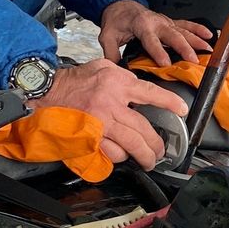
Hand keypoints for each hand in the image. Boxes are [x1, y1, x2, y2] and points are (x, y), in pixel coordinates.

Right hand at [36, 58, 188, 168]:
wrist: (46, 92)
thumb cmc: (73, 81)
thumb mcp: (101, 67)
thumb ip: (122, 76)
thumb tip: (138, 88)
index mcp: (116, 83)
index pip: (149, 92)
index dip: (169, 102)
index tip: (182, 109)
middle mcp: (110, 103)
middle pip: (143, 127)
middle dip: (156, 143)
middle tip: (161, 150)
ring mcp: (100, 122)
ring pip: (131, 144)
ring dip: (144, 155)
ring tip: (149, 160)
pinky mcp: (90, 137)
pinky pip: (111, 152)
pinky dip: (120, 156)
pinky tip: (124, 157)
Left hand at [99, 0, 212, 66]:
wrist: (121, 5)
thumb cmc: (116, 21)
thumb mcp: (107, 36)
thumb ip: (111, 53)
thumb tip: (117, 70)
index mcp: (141, 25)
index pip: (151, 40)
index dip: (158, 52)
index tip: (166, 64)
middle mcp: (156, 22)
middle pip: (172, 35)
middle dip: (184, 47)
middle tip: (193, 60)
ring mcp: (165, 21)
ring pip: (183, 30)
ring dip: (197, 40)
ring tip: (208, 50)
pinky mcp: (170, 22)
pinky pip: (187, 25)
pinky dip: (199, 29)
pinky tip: (209, 35)